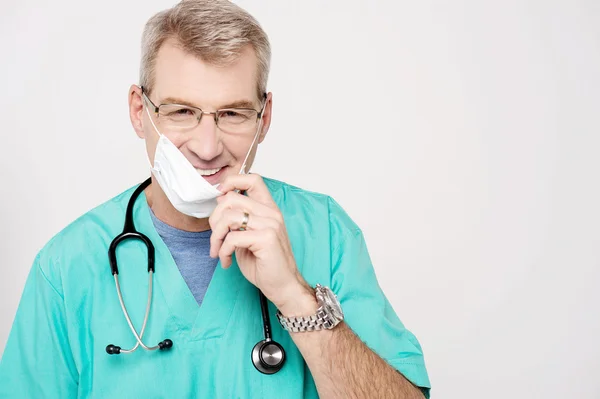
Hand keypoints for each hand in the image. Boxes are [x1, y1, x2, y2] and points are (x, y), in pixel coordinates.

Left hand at [209, 174, 315, 314]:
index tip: (219, 197)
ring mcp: (271, 224)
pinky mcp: (267, 238)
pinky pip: (233, 238)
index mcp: (268, 209)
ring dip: (216, 236)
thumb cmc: (265, 264)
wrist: (283, 286)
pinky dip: (223, 251)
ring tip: (218, 251)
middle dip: (214, 219)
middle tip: (215, 238)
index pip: (253, 179)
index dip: (232, 181)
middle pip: (231, 199)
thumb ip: (237, 220)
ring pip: (229, 217)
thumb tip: (219, 202)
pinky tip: (226, 262)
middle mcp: (271, 213)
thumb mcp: (247, 237)